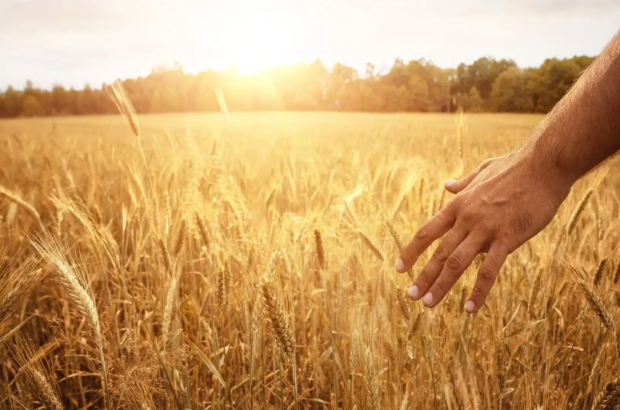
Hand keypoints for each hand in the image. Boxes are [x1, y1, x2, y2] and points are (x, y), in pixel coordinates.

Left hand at [394, 151, 569, 312]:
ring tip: (428, 304)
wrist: (545, 164)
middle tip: (411, 296)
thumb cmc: (516, 167)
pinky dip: (478, 290)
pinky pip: (489, 270)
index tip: (399, 268)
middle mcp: (467, 218)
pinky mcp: (508, 237)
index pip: (427, 232)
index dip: (411, 251)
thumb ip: (463, 183)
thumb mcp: (483, 171)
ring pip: (457, 263)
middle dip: (423, 276)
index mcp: (459, 205)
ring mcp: (486, 229)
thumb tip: (447, 185)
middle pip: (439, 253)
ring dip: (441, 285)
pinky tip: (470, 308)